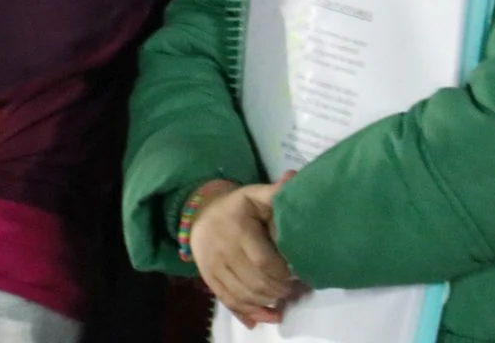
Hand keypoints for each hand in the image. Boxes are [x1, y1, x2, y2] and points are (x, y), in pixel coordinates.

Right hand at [188, 181, 301, 328]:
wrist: (199, 214)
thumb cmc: (236, 207)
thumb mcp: (255, 195)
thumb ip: (275, 191)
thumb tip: (294, 178)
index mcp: (237, 228)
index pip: (263, 261)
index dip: (282, 273)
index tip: (295, 271)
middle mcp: (222, 249)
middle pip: (254, 282)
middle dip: (277, 289)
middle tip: (291, 286)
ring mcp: (213, 266)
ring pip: (243, 295)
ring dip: (266, 301)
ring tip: (280, 296)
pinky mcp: (208, 278)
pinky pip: (228, 302)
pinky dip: (249, 313)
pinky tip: (266, 316)